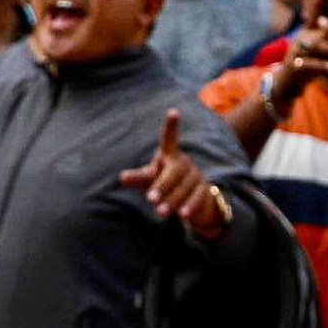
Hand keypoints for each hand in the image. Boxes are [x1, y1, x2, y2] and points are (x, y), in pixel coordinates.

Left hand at [124, 113, 236, 242]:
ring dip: (173, 201)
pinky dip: (190, 206)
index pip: (170, 138)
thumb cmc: (165, 182)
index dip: (171, 126)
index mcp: (170, 155)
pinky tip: (183, 215)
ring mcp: (196, 176)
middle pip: (174, 172)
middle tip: (150, 199)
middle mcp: (184, 162)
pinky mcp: (205, 190)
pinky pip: (198, 197)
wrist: (192, 198)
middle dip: (163, 186)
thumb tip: (123, 178)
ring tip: (160, 212)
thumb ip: (138, 178)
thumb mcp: (150, 178)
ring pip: (185, 187)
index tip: (173, 112)